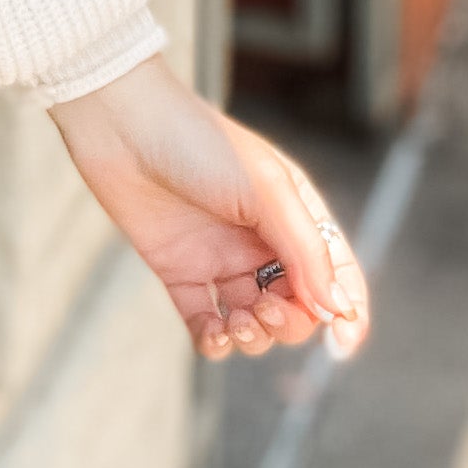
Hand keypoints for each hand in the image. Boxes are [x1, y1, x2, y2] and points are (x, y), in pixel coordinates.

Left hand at [49, 58, 370, 365]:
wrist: (121, 124)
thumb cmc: (199, 142)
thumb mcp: (267, 191)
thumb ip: (307, 252)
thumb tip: (340, 310)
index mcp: (292, 215)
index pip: (334, 274)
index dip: (347, 312)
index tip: (343, 344)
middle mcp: (260, 241)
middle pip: (294, 307)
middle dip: (288, 323)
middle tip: (263, 308)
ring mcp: (219, 258)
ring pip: (253, 322)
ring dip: (253, 337)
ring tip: (235, 323)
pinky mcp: (178, 270)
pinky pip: (205, 322)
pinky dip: (214, 341)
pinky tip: (213, 335)